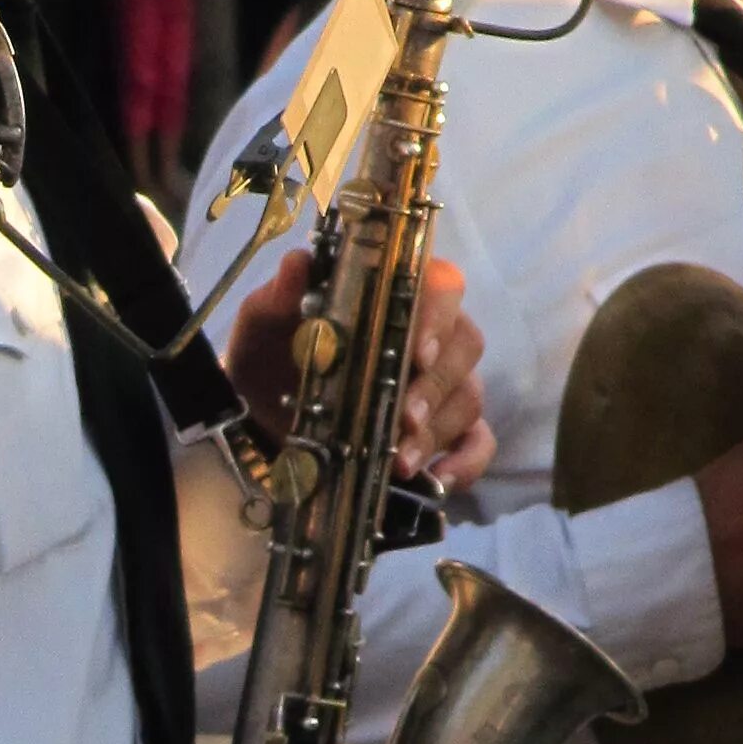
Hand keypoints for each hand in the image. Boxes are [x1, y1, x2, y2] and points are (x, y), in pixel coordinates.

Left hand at [226, 252, 494, 488]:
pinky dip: (467, 462)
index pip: (441, 285)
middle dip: (434, 385)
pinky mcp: (446, 430)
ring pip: (469, 396)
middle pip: (465, 344)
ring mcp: (443, 384)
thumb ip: (281, 295)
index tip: (416, 351)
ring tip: (399, 460)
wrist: (262, 412)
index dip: (438, 315)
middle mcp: (432, 334)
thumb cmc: (271, 355)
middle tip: (402, 417)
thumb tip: (298, 263)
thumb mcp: (265, 323)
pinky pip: (480, 442)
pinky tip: (438, 480)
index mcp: (395, 296)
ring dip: (437, 430)